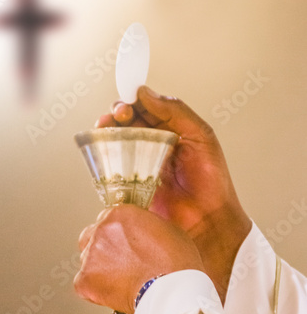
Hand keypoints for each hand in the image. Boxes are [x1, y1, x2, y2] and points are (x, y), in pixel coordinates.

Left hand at [73, 205, 203, 313]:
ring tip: (121, 279)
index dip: (117, 233)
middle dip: (104, 248)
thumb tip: (139, 231)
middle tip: (121, 261)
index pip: (107, 218)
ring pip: (87, 259)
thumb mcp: (167, 229)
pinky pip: (83, 283)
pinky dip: (95, 289)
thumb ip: (144, 225)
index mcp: (119, 214)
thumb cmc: (176, 264)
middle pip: (92, 236)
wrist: (172, 291)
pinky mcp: (86, 280)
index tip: (122, 242)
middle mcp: (101, 231)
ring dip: (100, 267)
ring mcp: (91, 256)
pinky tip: (114, 290)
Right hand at [95, 86, 251, 300]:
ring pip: (117, 140)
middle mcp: (155, 145)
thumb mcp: (202, 136)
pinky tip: (103, 147)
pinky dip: (104, 154)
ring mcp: (141, 164)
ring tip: (106, 126)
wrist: (207, 220)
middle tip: (120, 115)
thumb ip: (176, 112)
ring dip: (108, 129)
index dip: (136, 100)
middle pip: (128, 121)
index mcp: (173, 130)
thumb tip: (146, 93)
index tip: (130, 100)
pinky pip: (112, 165)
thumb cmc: (211, 181)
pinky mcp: (130, 183)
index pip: (148, 107)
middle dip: (119, 113)